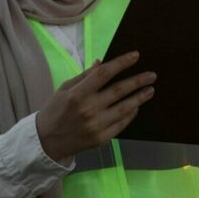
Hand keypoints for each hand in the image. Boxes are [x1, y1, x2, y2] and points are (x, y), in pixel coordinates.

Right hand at [35, 51, 155, 160]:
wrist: (46, 141)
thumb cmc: (55, 111)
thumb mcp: (64, 89)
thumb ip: (84, 76)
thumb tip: (101, 62)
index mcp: (78, 94)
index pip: (104, 74)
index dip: (121, 63)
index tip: (136, 56)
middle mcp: (89, 109)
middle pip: (119, 91)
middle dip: (138, 81)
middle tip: (152, 75)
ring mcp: (97, 125)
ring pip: (125, 108)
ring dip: (140, 98)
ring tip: (150, 90)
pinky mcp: (101, 138)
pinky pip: (121, 124)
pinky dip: (131, 114)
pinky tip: (136, 106)